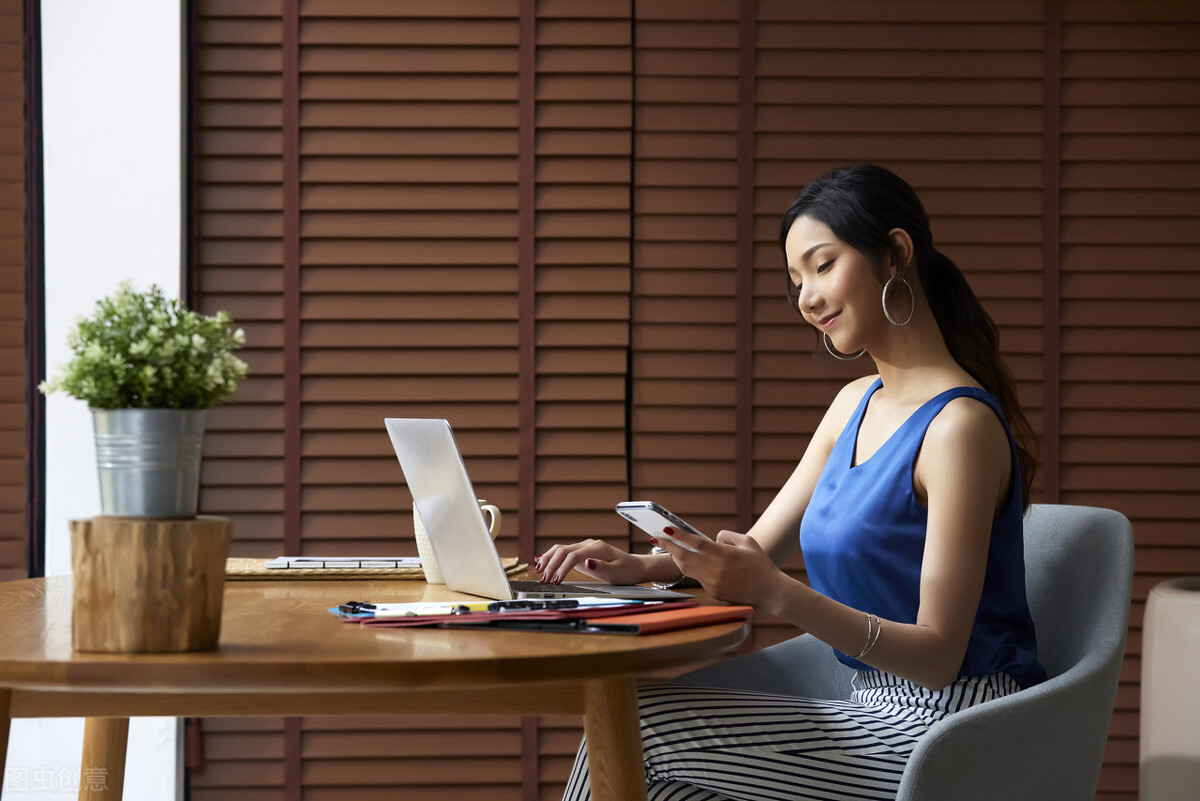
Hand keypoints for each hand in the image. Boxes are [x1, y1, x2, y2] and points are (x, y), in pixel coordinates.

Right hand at [534, 539, 646, 585]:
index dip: (562, 568)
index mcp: (596, 548)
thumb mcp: (617, 572)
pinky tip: (541, 562)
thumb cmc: (626, 570)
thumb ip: (602, 567)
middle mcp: (588, 545)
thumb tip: (586, 562)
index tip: (556, 581)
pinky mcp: (581, 553)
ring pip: (560, 549)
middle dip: (551, 564)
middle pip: (563, 550)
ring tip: (538, 571)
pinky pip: (563, 553)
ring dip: (548, 559)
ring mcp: (583, 548)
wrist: (633, 566)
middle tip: (543, 579)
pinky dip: (551, 557)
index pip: (573, 556)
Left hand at [655, 527, 780, 605]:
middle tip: (657, 538)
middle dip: (668, 546)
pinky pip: (698, 578)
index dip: (679, 535)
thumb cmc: (760, 564)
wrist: (770, 592)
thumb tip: (711, 538)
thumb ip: (726, 536)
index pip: (696, 543)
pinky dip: (692, 568)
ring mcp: (713, 584)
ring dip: (676, 558)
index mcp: (725, 555)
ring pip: (687, 569)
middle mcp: (716, 571)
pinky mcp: (713, 593)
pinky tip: (689, 561)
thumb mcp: (747, 542)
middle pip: (684, 558)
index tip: (666, 528)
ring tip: (669, 547)